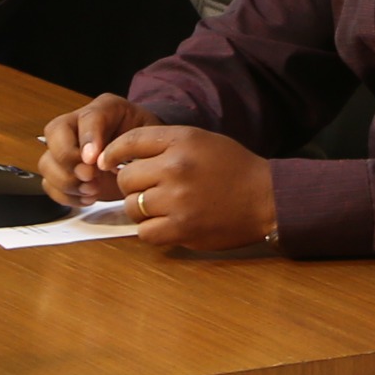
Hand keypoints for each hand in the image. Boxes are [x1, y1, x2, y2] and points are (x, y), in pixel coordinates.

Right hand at [36, 94, 152, 205]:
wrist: (145, 157)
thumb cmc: (146, 144)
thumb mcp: (149, 137)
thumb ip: (130, 145)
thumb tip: (104, 163)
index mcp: (103, 110)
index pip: (87, 117)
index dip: (87, 139)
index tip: (93, 160)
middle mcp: (78, 125)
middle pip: (54, 134)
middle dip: (69, 160)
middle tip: (90, 177)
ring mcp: (66, 148)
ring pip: (47, 162)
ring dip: (67, 182)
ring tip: (92, 190)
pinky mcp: (63, 172)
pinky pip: (49, 184)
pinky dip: (66, 196)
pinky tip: (87, 198)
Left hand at [92, 121, 278, 251]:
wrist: (266, 198)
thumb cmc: (233, 168)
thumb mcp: (200, 141)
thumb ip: (163, 145)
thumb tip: (119, 158)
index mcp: (181, 141)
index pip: (130, 142)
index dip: (112, 153)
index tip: (107, 163)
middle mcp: (176, 168)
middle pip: (126, 178)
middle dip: (131, 185)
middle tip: (148, 189)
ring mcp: (178, 200)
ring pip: (132, 207)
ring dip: (141, 209)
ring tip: (160, 207)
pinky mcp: (182, 229)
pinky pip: (145, 233)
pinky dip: (151, 230)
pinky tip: (166, 224)